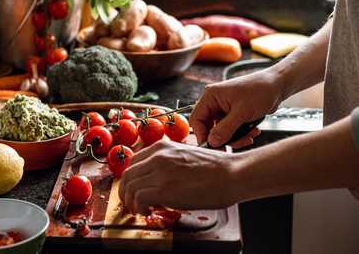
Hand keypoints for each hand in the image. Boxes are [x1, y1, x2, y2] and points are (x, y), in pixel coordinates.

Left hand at [118, 141, 240, 213]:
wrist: (232, 173)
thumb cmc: (216, 168)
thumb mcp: (186, 156)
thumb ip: (168, 163)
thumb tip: (158, 179)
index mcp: (162, 146)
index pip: (133, 162)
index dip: (132, 179)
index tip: (136, 189)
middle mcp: (157, 156)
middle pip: (127, 175)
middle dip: (126, 192)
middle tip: (133, 204)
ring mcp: (160, 171)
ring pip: (129, 187)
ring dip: (131, 202)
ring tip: (141, 210)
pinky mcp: (164, 189)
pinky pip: (138, 198)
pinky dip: (139, 208)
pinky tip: (149, 211)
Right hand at [191, 70, 284, 146]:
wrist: (277, 86)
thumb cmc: (260, 90)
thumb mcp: (242, 112)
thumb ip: (225, 129)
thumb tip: (212, 142)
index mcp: (211, 96)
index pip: (197, 119)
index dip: (202, 134)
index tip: (212, 146)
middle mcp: (215, 102)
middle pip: (209, 127)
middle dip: (223, 138)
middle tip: (235, 144)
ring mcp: (225, 108)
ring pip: (222, 131)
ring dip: (236, 137)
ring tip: (249, 135)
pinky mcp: (234, 114)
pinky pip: (232, 130)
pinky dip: (241, 134)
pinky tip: (253, 131)